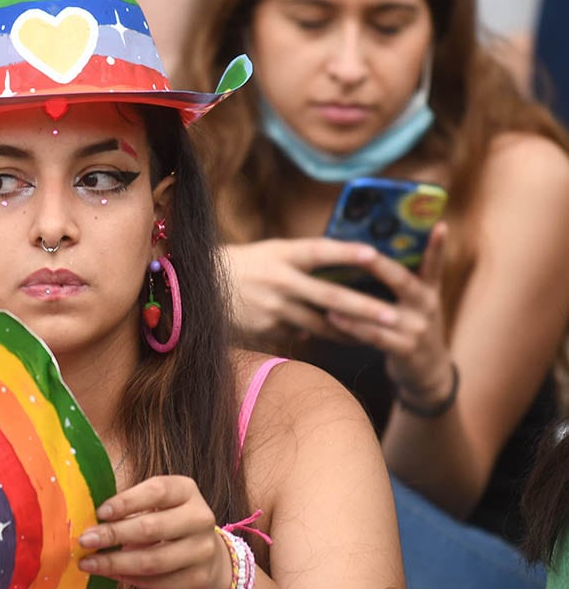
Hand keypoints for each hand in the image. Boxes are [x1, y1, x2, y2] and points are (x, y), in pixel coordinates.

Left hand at [76, 476, 231, 588]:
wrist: (206, 554)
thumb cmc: (168, 521)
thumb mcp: (156, 504)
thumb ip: (130, 507)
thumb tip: (89, 518)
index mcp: (186, 490)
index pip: (156, 491)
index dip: (126, 501)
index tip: (99, 513)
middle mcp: (200, 518)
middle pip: (151, 527)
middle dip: (113, 535)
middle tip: (85, 540)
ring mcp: (202, 550)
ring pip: (152, 560)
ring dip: (115, 563)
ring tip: (88, 562)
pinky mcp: (198, 578)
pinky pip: (156, 582)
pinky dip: (128, 578)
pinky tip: (109, 574)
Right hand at [223, 238, 387, 342]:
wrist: (196, 289)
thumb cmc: (242, 265)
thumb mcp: (270, 253)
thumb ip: (303, 262)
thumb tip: (336, 275)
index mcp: (281, 254)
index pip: (319, 251)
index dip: (346, 252)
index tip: (374, 254)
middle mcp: (279, 281)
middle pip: (328, 297)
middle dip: (363, 309)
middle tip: (392, 316)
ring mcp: (272, 308)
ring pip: (320, 325)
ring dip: (349, 332)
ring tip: (374, 336)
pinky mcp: (265, 330)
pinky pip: (298, 334)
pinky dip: (313, 334)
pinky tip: (329, 337)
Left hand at [324, 223, 454, 402]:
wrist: (428, 371)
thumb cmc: (409, 326)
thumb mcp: (414, 303)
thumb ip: (397, 282)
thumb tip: (362, 253)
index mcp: (428, 290)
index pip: (433, 264)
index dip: (437, 246)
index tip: (440, 224)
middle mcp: (426, 306)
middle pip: (402, 280)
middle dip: (379, 264)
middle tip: (359, 252)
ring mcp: (418, 329)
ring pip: (382, 310)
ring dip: (354, 301)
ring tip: (327, 290)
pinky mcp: (406, 350)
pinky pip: (374, 337)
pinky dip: (352, 327)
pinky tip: (331, 318)